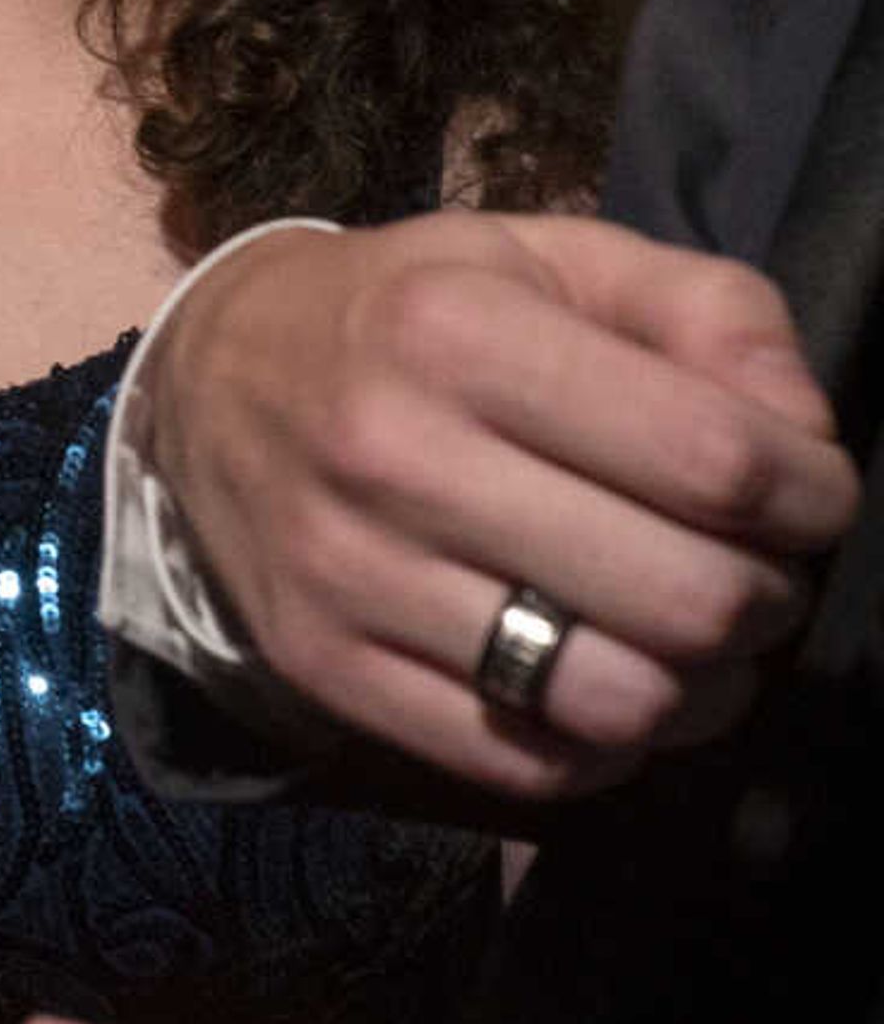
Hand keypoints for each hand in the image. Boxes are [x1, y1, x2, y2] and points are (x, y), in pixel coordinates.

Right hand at [148, 210, 857, 796]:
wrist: (210, 377)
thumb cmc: (415, 311)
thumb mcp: (555, 259)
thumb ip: (707, 312)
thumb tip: (798, 436)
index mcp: (455, 328)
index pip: (717, 459)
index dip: (812, 494)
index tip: (807, 494)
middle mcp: (390, 452)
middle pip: (685, 598)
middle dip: (767, 599)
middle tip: (751, 572)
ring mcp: (348, 572)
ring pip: (616, 702)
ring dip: (698, 688)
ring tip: (684, 638)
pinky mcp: (324, 663)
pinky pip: (527, 765)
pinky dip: (600, 745)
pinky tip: (597, 678)